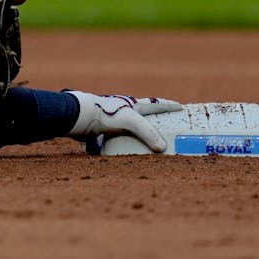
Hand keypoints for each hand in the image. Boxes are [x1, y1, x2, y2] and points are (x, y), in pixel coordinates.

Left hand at [65, 91, 183, 152]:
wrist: (78, 116)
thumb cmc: (106, 115)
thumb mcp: (131, 121)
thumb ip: (148, 133)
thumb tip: (162, 148)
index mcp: (132, 105)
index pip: (155, 104)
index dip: (168, 105)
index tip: (180, 106)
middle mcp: (120, 110)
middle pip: (138, 116)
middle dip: (148, 122)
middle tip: (159, 126)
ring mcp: (108, 119)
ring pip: (120, 129)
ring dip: (126, 136)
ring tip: (131, 146)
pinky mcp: (95, 129)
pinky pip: (100, 141)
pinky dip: (101, 148)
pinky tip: (99, 154)